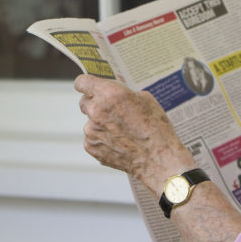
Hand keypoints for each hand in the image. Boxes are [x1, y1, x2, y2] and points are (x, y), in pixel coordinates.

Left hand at [75, 74, 194, 193]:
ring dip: (100, 123)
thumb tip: (114, 95)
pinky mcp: (91, 147)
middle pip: (84, 102)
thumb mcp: (145, 99)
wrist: (157, 159)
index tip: (87, 86)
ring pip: (90, 122)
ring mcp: (91, 131)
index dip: (85, 83)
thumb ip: (123, 94)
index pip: (83, 82)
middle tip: (111, 111)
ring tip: (122, 132)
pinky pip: (92, 138)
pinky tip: (119, 143)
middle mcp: (96, 111)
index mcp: (110, 94)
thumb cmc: (155, 129)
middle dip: (95, 104)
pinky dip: (102, 139)